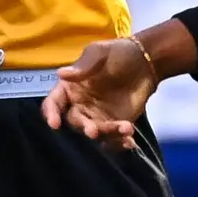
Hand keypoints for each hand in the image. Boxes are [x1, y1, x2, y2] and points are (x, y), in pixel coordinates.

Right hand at [41, 38, 156, 150]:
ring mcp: (97, 118)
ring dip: (107, 135)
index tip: (55, 124)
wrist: (146, 62)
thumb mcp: (100, 52)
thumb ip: (83, 65)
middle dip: (84, 128)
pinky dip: (119, 144)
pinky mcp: (114, 126)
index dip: (51, 113)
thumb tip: (60, 73)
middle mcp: (79, 105)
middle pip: (74, 122)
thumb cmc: (118, 53)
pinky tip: (130, 141)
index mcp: (70, 88)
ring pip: (95, 134)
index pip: (54, 103)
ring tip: (126, 128)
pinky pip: (111, 141)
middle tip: (94, 132)